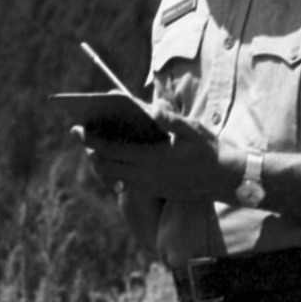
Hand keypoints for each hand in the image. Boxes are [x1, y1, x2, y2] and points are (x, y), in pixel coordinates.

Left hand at [77, 108, 239, 204]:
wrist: (223, 179)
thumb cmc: (208, 149)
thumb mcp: (193, 130)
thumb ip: (171, 120)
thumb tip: (151, 110)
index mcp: (152, 158)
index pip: (111, 149)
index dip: (91, 139)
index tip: (77, 128)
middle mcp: (145, 175)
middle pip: (105, 165)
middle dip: (89, 149)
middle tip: (80, 133)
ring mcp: (147, 186)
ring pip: (112, 176)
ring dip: (100, 160)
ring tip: (94, 145)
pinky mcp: (152, 191)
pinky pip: (123, 182)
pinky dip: (114, 170)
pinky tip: (114, 156)